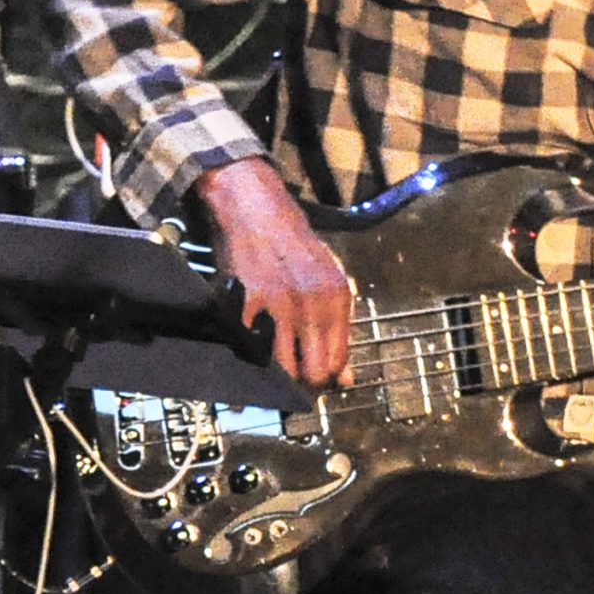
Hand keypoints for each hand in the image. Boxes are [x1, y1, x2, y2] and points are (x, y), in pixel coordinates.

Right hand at [195, 158, 351, 389]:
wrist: (257, 212)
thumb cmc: (294, 246)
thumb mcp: (330, 280)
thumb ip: (339, 329)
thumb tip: (345, 378)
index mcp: (337, 299)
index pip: (337, 361)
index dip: (325, 378)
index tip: (313, 379)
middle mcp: (312, 303)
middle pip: (312, 371)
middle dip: (302, 381)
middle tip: (291, 378)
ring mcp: (278, 305)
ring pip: (282, 368)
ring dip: (275, 374)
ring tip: (270, 364)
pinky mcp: (247, 304)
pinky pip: (250, 349)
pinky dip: (247, 358)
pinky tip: (248, 353)